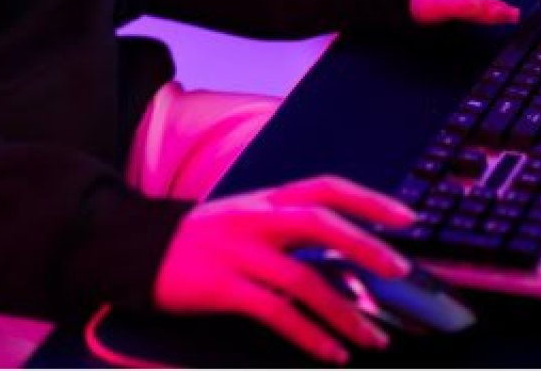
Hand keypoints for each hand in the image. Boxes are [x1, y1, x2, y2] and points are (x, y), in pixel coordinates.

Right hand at [151, 175, 413, 363]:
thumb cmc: (198, 241)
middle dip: (366, 247)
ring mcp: (236, 253)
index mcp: (263, 201)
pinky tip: (331, 353)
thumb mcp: (241, 221)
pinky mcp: (221, 287)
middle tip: (400, 273)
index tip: (407, 217)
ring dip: (345, 312)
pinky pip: (276, 313)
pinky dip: (310, 336)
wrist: (133, 249)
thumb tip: (344, 255)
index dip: (369, 199)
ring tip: (373, 339)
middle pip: (319, 223)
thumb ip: (285, 230)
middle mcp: (253, 220)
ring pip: (304, 279)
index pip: (324, 187)